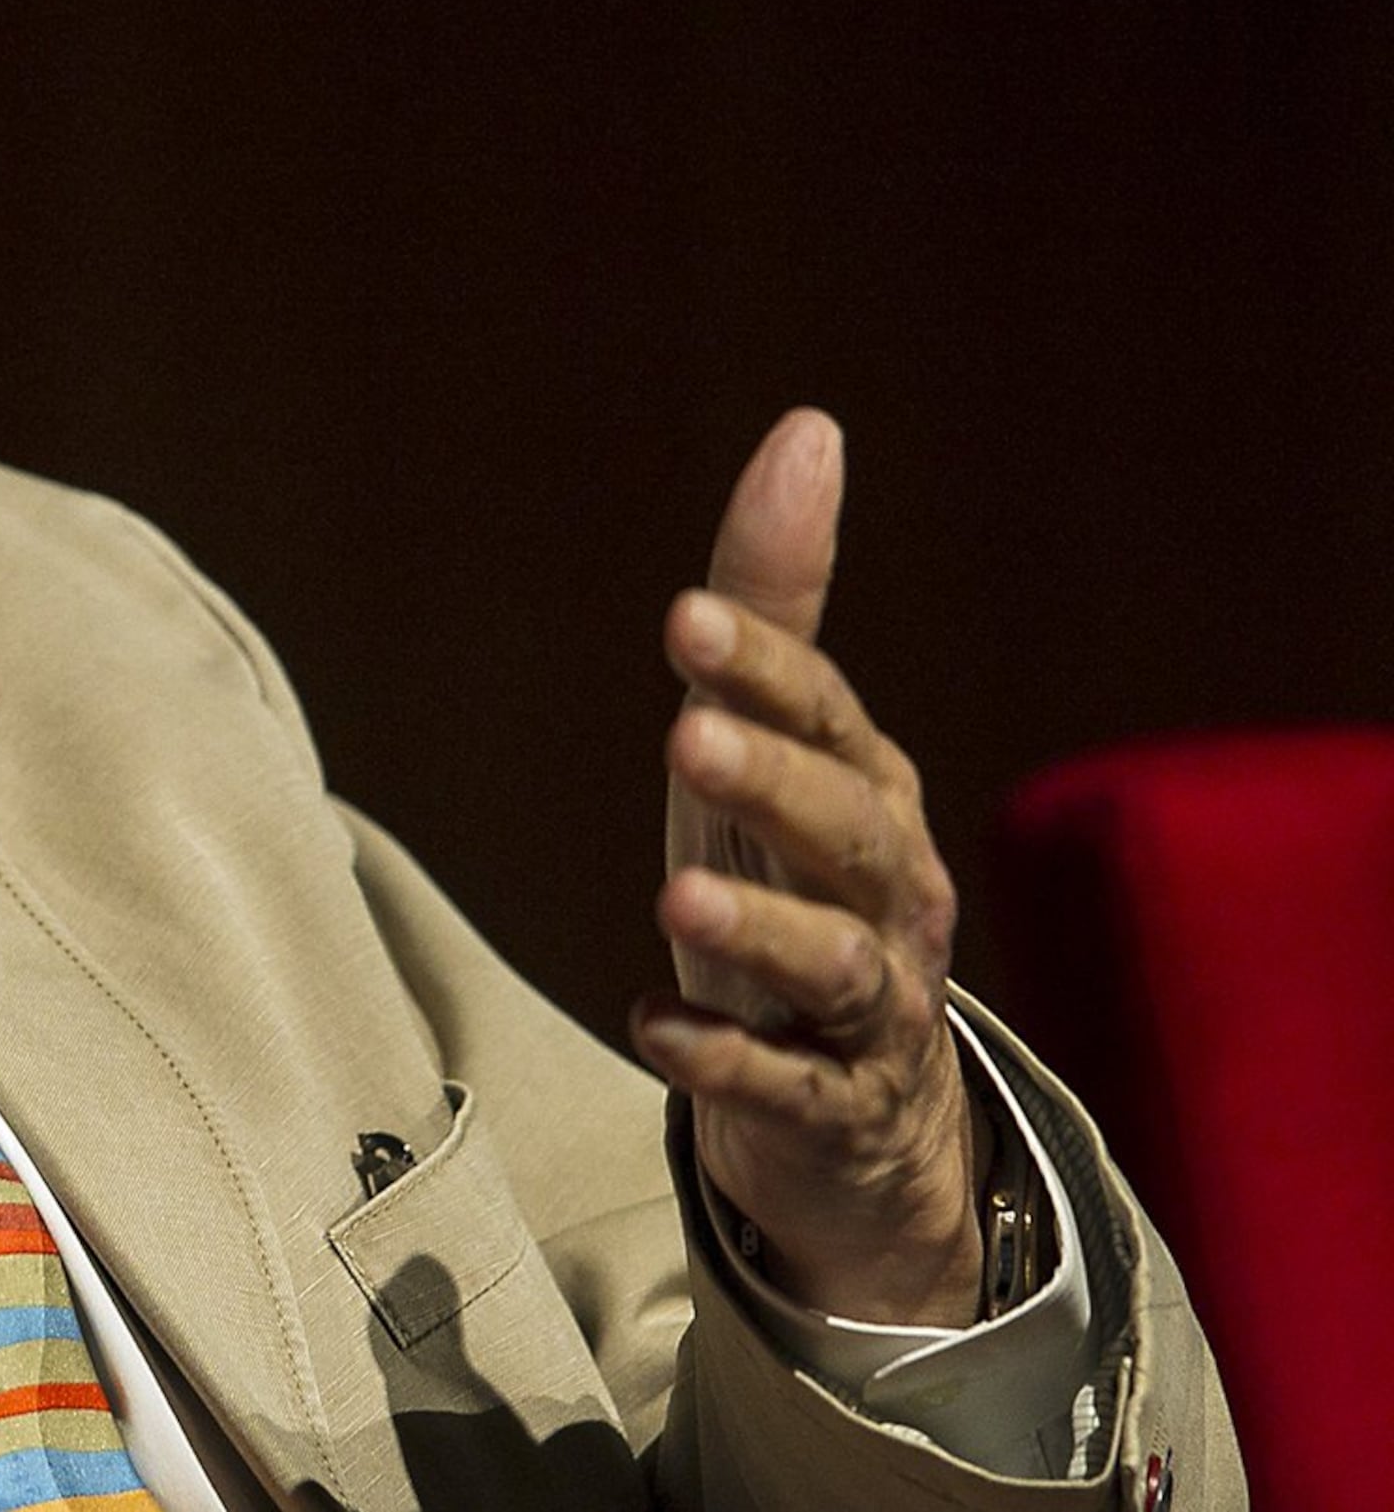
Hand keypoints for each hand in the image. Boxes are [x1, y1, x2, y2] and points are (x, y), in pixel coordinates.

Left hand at [632, 409, 986, 1325]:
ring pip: (834, 963)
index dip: (764, 666)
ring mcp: (870, 1004)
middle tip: (685, 735)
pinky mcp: (832, 1104)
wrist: (864, 1110)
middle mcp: (887, 891)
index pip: (824, 715)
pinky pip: (787, 1085)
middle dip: (773, 779)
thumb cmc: (796, 883)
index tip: (687, 616)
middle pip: (845, 830)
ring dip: (757, 926)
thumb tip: (808, 430)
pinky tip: (654, 1029)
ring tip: (672, 895)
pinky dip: (726, 1060)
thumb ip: (777, 600)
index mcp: (868, 792)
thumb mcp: (771, 743)